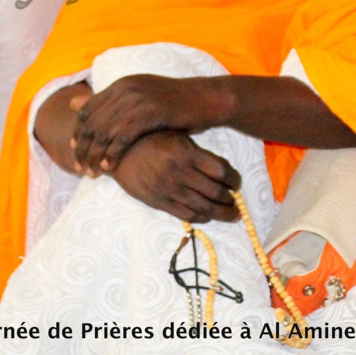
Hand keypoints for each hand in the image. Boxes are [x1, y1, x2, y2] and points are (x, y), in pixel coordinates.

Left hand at [71, 74, 219, 173]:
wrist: (205, 99)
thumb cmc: (175, 103)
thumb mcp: (142, 97)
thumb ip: (114, 102)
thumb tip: (76, 104)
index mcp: (122, 84)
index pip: (88, 108)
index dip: (78, 130)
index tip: (74, 149)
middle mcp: (126, 89)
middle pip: (93, 121)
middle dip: (83, 146)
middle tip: (79, 166)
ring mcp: (138, 100)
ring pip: (105, 131)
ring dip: (95, 155)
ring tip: (92, 172)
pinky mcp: (151, 113)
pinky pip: (123, 137)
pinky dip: (113, 153)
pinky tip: (109, 167)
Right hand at [108, 131, 240, 222]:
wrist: (118, 154)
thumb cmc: (150, 140)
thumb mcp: (176, 136)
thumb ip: (198, 152)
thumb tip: (224, 170)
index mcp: (186, 152)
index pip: (221, 171)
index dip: (234, 179)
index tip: (236, 182)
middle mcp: (180, 172)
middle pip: (216, 192)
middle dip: (231, 200)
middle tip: (237, 202)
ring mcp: (170, 189)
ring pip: (204, 207)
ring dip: (222, 213)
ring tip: (231, 214)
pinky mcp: (160, 202)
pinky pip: (187, 215)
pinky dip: (202, 217)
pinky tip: (209, 215)